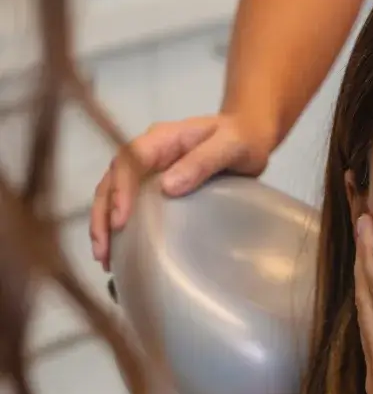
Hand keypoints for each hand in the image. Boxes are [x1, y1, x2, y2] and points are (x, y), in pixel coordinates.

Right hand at [89, 112, 275, 267]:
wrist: (249, 136)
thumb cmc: (242, 139)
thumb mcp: (230, 146)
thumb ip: (202, 162)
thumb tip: (168, 187)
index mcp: (161, 138)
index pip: (129, 162)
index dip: (119, 191)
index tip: (119, 220)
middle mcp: (148, 153)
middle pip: (112, 180)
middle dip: (102, 214)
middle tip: (102, 250)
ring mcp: (150, 169)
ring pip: (114, 193)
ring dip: (105, 224)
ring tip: (104, 257)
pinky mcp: (156, 185)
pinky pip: (132, 203)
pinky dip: (121, 225)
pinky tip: (121, 250)